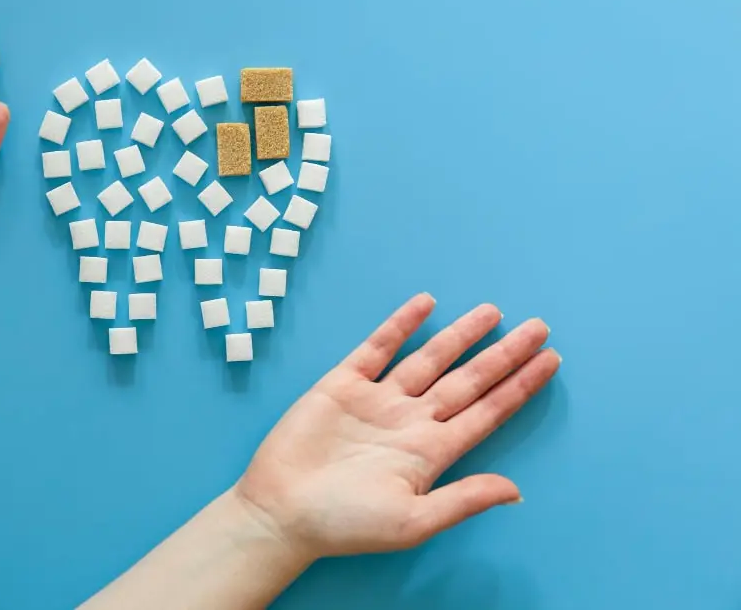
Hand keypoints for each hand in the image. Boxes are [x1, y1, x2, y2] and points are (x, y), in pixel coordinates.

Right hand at [235, 294, 560, 558]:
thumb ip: (463, 499)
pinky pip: (378, 348)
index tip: (550, 361)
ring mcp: (378, 400)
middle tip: (538, 327)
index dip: (519, 386)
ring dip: (461, 335)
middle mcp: (411, 420)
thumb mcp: (412, 521)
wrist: (280, 511)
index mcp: (431, 452)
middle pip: (468, 380)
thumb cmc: (344, 524)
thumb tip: (516, 490)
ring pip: (430, 359)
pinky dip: (400, 325)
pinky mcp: (343, 385)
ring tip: (493, 311)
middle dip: (503, 354)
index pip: (487, 412)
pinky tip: (425, 305)